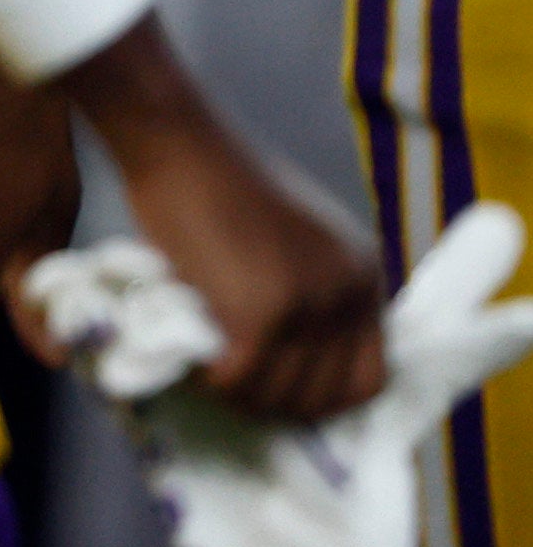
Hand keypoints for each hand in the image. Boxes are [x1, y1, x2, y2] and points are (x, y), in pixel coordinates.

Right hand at [85, 29, 389, 423]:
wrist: (178, 141)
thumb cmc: (214, 180)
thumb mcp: (290, 238)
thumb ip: (305, 290)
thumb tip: (286, 363)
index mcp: (363, 274)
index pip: (370, 378)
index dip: (324, 401)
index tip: (280, 397)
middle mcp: (347, 294)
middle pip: (325, 397)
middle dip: (275, 406)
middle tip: (229, 389)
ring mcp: (307, 305)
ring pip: (277, 395)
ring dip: (236, 396)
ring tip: (203, 371)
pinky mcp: (259, 312)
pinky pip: (236, 379)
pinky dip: (208, 381)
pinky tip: (188, 359)